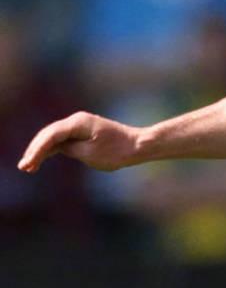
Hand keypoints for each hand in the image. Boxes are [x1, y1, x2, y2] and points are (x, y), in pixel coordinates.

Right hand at [18, 112, 143, 171]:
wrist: (138, 146)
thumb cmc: (117, 151)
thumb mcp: (89, 153)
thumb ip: (69, 148)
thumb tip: (56, 147)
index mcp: (78, 123)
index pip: (51, 136)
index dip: (38, 150)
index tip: (29, 164)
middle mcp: (77, 120)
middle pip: (49, 134)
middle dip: (35, 150)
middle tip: (24, 166)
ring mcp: (79, 125)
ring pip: (54, 137)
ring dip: (41, 150)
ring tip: (29, 167)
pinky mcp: (83, 132)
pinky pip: (63, 139)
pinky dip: (53, 149)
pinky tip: (42, 159)